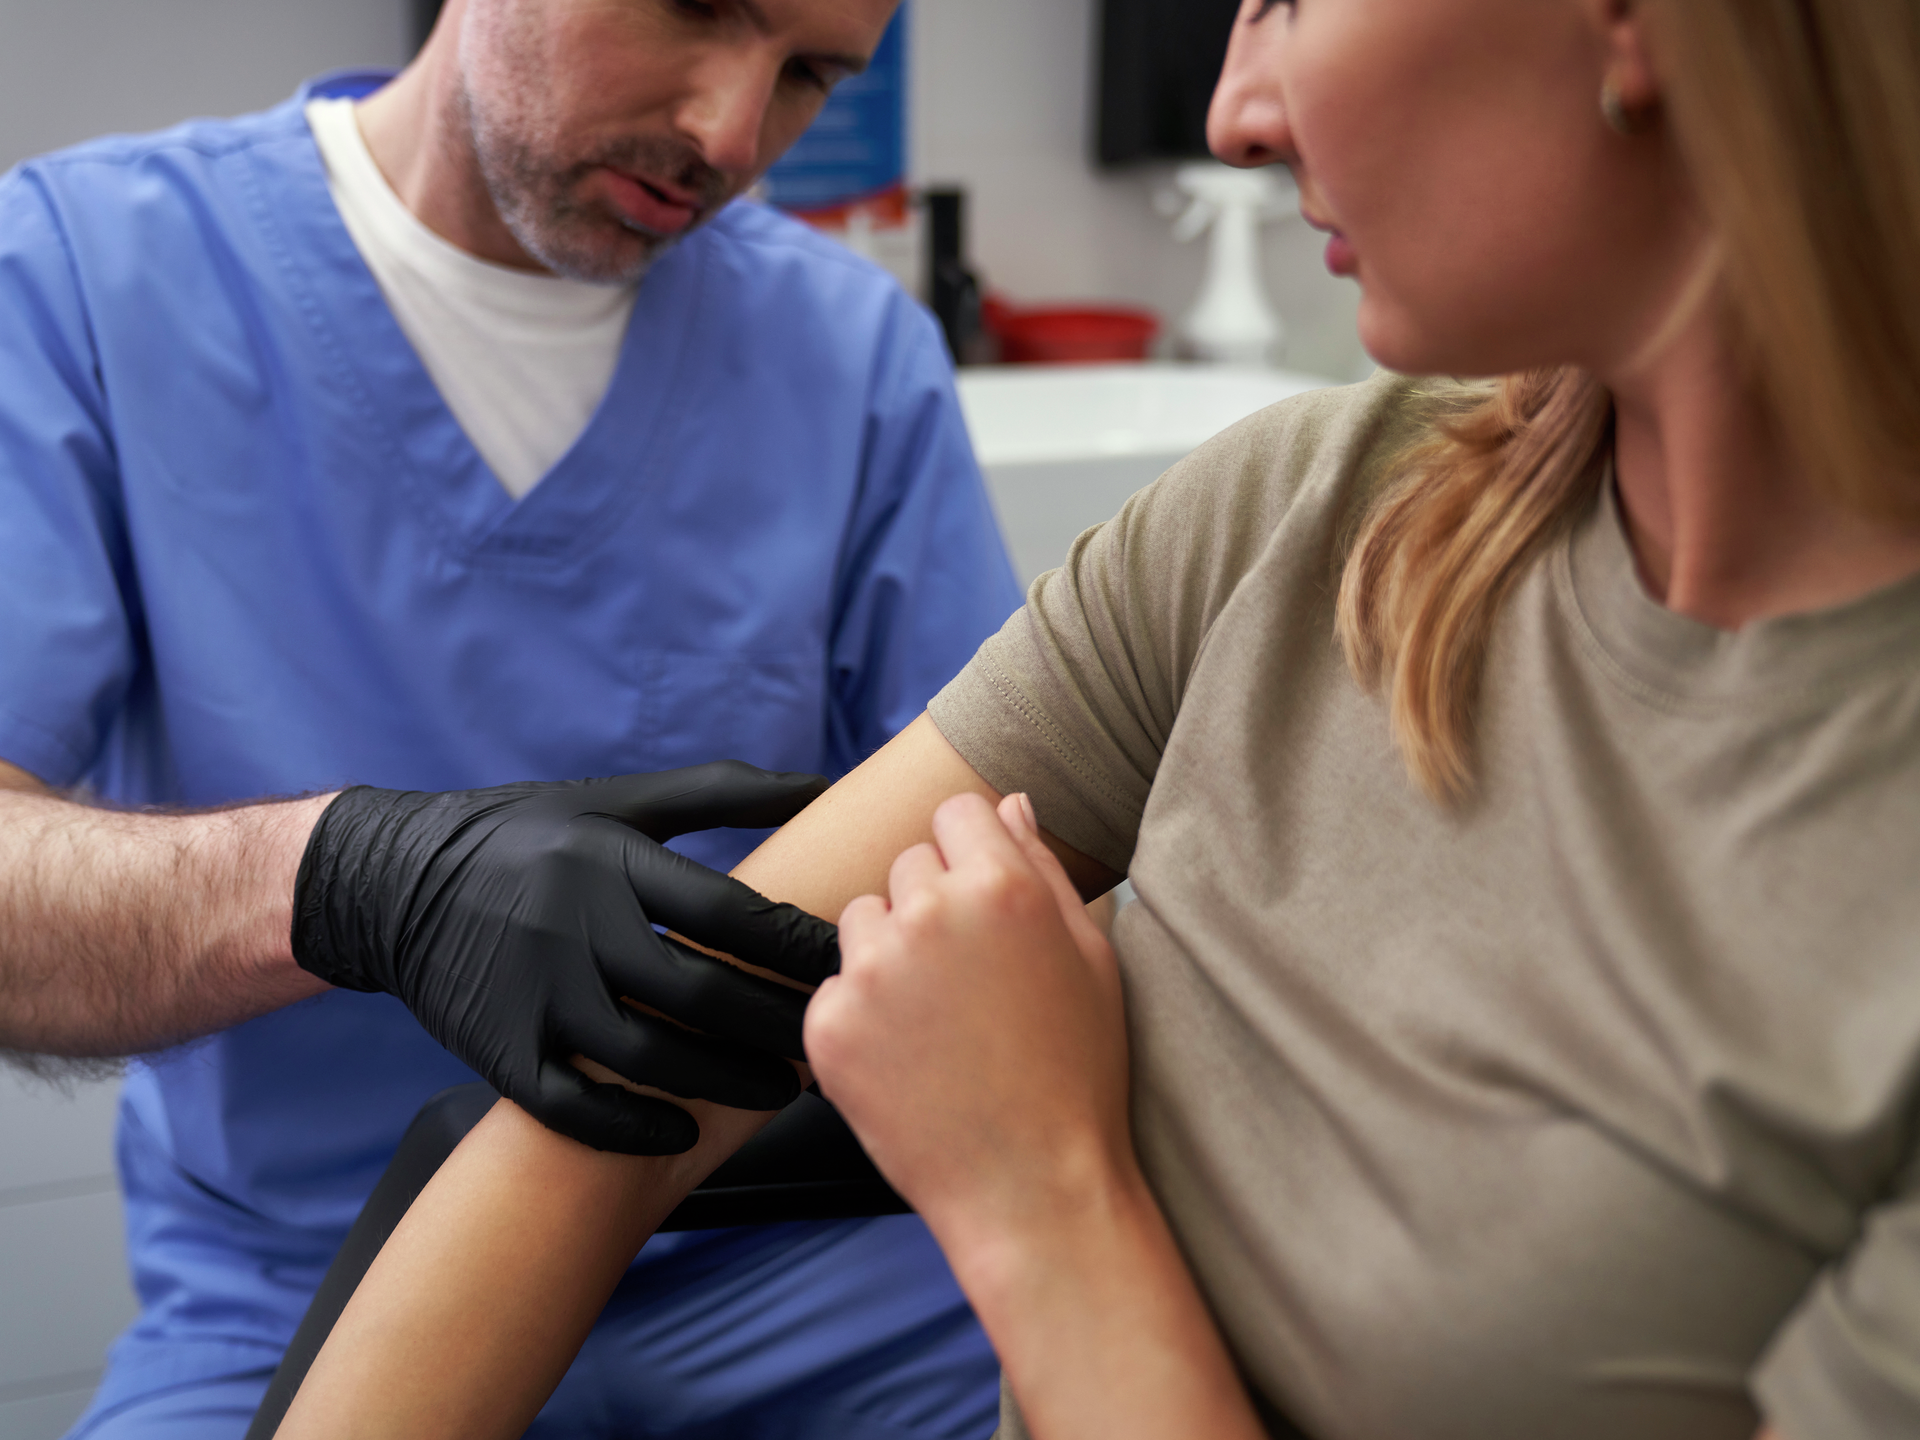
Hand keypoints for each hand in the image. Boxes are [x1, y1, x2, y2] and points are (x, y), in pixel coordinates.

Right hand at [292, 763, 839, 1154]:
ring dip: (724, 1082)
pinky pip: (574, 1108)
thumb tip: (820, 786)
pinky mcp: (497, 1049)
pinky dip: (633, 1128)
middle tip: (827, 1040)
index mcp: (609, 860)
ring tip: (781, 1090)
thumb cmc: (528, 837)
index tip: (846, 966)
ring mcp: (533, 993)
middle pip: (697, 991)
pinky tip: (685, 1133)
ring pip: (646, 1056)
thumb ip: (719, 793)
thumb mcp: (616, 801)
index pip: (726, 910)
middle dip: (775, 1025)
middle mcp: (572, 926)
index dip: (796, 945)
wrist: (392, 881)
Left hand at [807, 791, 1133, 1251]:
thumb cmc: (1080, 1072)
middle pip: (908, 866)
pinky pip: (836, 988)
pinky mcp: (827, 1026)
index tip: (989, 913)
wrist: (1034, 1190)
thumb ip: (1042, 865)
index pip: (957, 813)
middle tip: (973, 984)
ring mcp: (870, 971)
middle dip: (934, 907)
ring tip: (941, 1023)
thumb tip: (1007, 801)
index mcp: (1002, 885)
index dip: (974, 858)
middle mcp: (929, 914)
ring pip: (864, 920)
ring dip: (891, 954)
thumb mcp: (1090, 956)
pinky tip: (910, 1060)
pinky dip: (863, 1018)